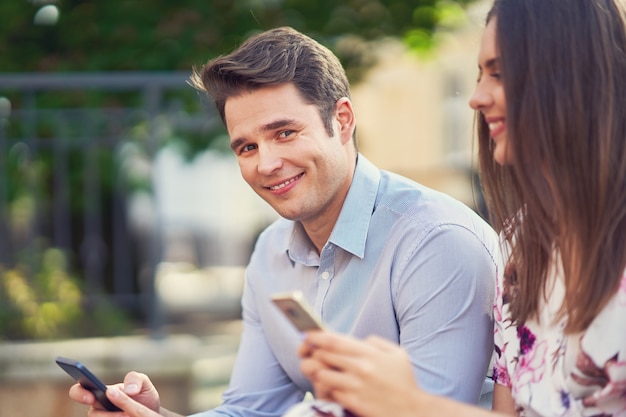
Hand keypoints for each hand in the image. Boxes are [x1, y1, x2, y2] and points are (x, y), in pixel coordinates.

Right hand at [69, 371, 160, 415]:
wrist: (152, 411)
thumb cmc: (143, 395)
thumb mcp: (143, 382)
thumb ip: (135, 379)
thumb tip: (128, 390)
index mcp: (102, 391)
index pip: (81, 389)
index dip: (80, 393)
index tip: (90, 397)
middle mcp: (99, 407)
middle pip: (91, 413)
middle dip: (98, 414)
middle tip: (113, 410)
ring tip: (129, 414)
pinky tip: (129, 416)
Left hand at [299, 331, 425, 416]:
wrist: (411, 410)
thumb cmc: (404, 381)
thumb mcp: (398, 354)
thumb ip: (378, 342)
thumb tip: (362, 340)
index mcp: (370, 353)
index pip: (335, 341)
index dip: (317, 336)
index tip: (308, 335)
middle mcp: (361, 368)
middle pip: (325, 355)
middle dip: (315, 352)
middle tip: (311, 352)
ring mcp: (355, 386)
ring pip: (323, 374)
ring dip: (319, 370)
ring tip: (322, 370)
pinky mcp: (353, 402)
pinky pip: (331, 391)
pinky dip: (328, 388)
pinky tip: (334, 386)